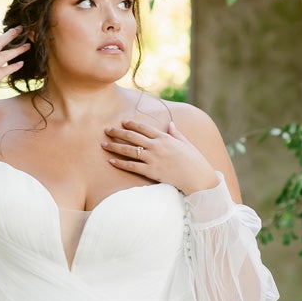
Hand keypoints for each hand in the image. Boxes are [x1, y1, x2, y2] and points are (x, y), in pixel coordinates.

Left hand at [101, 115, 219, 195]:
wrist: (198, 177)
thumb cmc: (195, 161)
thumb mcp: (186, 143)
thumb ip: (176, 133)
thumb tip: (170, 124)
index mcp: (165, 138)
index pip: (144, 128)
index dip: (132, 125)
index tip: (123, 122)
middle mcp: (157, 146)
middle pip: (133, 137)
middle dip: (118, 132)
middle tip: (106, 130)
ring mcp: (153, 158)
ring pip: (129, 150)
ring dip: (115, 146)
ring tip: (104, 144)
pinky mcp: (151, 171)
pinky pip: (132, 166)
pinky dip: (120, 163)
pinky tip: (111, 161)